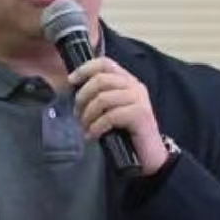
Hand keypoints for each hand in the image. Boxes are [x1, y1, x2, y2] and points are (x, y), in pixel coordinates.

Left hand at [69, 57, 168, 176]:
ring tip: (85, 128)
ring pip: (102, 98)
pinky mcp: (140, 115)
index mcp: (127, 81)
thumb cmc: (126, 133)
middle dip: (82, 97)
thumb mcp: (111, 109)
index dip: (85, 69)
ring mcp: (139, 99)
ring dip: (88, 115)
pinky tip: (93, 136)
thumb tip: (75, 89)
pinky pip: (110, 116)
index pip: (105, 63)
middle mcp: (135, 86)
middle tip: (77, 115)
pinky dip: (96, 127)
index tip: (71, 81)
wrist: (148, 156)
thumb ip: (100, 96)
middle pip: (100, 80)